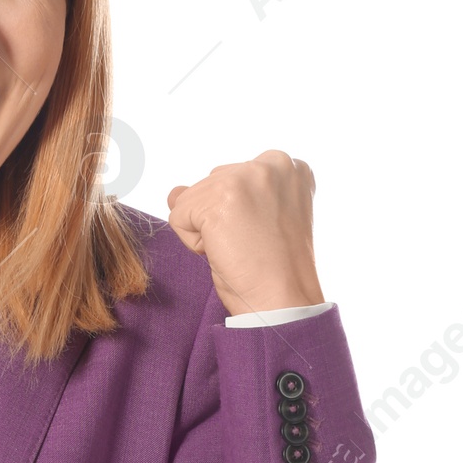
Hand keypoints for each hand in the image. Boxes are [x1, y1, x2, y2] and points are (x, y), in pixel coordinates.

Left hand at [165, 150, 324, 316]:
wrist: (283, 300)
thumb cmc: (274, 267)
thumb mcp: (255, 218)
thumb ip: (221, 193)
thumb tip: (174, 191)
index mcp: (287, 166)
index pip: (233, 178)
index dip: (238, 213)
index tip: (261, 233)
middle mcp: (270, 163)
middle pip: (210, 184)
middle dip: (219, 217)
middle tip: (250, 243)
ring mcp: (242, 178)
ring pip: (190, 200)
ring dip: (205, 231)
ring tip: (240, 248)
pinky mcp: (216, 200)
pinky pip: (178, 217)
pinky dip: (193, 243)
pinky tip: (226, 253)